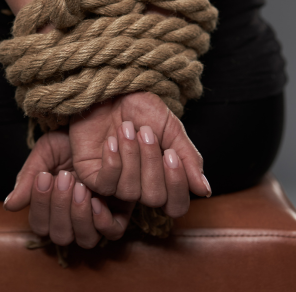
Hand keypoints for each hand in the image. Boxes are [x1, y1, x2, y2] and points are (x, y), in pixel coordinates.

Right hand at [4, 130, 134, 247]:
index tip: (45, 177)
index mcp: (51, 209)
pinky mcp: (120, 214)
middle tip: (65, 178)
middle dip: (60, 207)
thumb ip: (28, 179)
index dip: (41, 206)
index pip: (40, 225)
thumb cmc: (68, 142)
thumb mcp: (44, 155)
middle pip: (61, 236)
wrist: (98, 126)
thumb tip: (10, 206)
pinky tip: (97, 199)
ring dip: (80, 215)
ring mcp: (96, 220)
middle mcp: (73, 220)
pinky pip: (112, 232)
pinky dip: (103, 220)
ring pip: (86, 239)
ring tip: (80, 186)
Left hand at [69, 92, 210, 216]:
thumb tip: (205, 190)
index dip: (176, 186)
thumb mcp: (171, 129)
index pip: (176, 205)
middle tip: (145, 133)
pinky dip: (112, 162)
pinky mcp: (91, 178)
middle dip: (151, 163)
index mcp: (162, 178)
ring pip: (129, 191)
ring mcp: (115, 184)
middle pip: (153, 198)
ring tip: (126, 129)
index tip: (171, 154)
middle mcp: (139, 186)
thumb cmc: (140, 109)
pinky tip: (110, 141)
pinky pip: (106, 185)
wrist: (109, 91)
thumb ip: (188, 159)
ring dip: (130, 156)